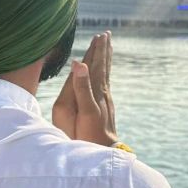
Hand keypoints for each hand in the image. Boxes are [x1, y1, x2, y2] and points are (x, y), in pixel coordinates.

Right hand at [52, 31, 116, 145]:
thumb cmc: (91, 133)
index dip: (97, 51)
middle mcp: (103, 93)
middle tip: (106, 35)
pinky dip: (105, 73)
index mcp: (96, 91)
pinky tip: (104, 73)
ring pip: (105, 74)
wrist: (104, 151)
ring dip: (106, 60)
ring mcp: (105, 100)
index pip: (96, 66)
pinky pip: (105, 83)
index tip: (99, 36)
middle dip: (104, 51)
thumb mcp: (85, 110)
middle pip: (103, 67)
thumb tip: (79, 63)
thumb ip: (82, 87)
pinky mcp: (105, 107)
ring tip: (108, 47)